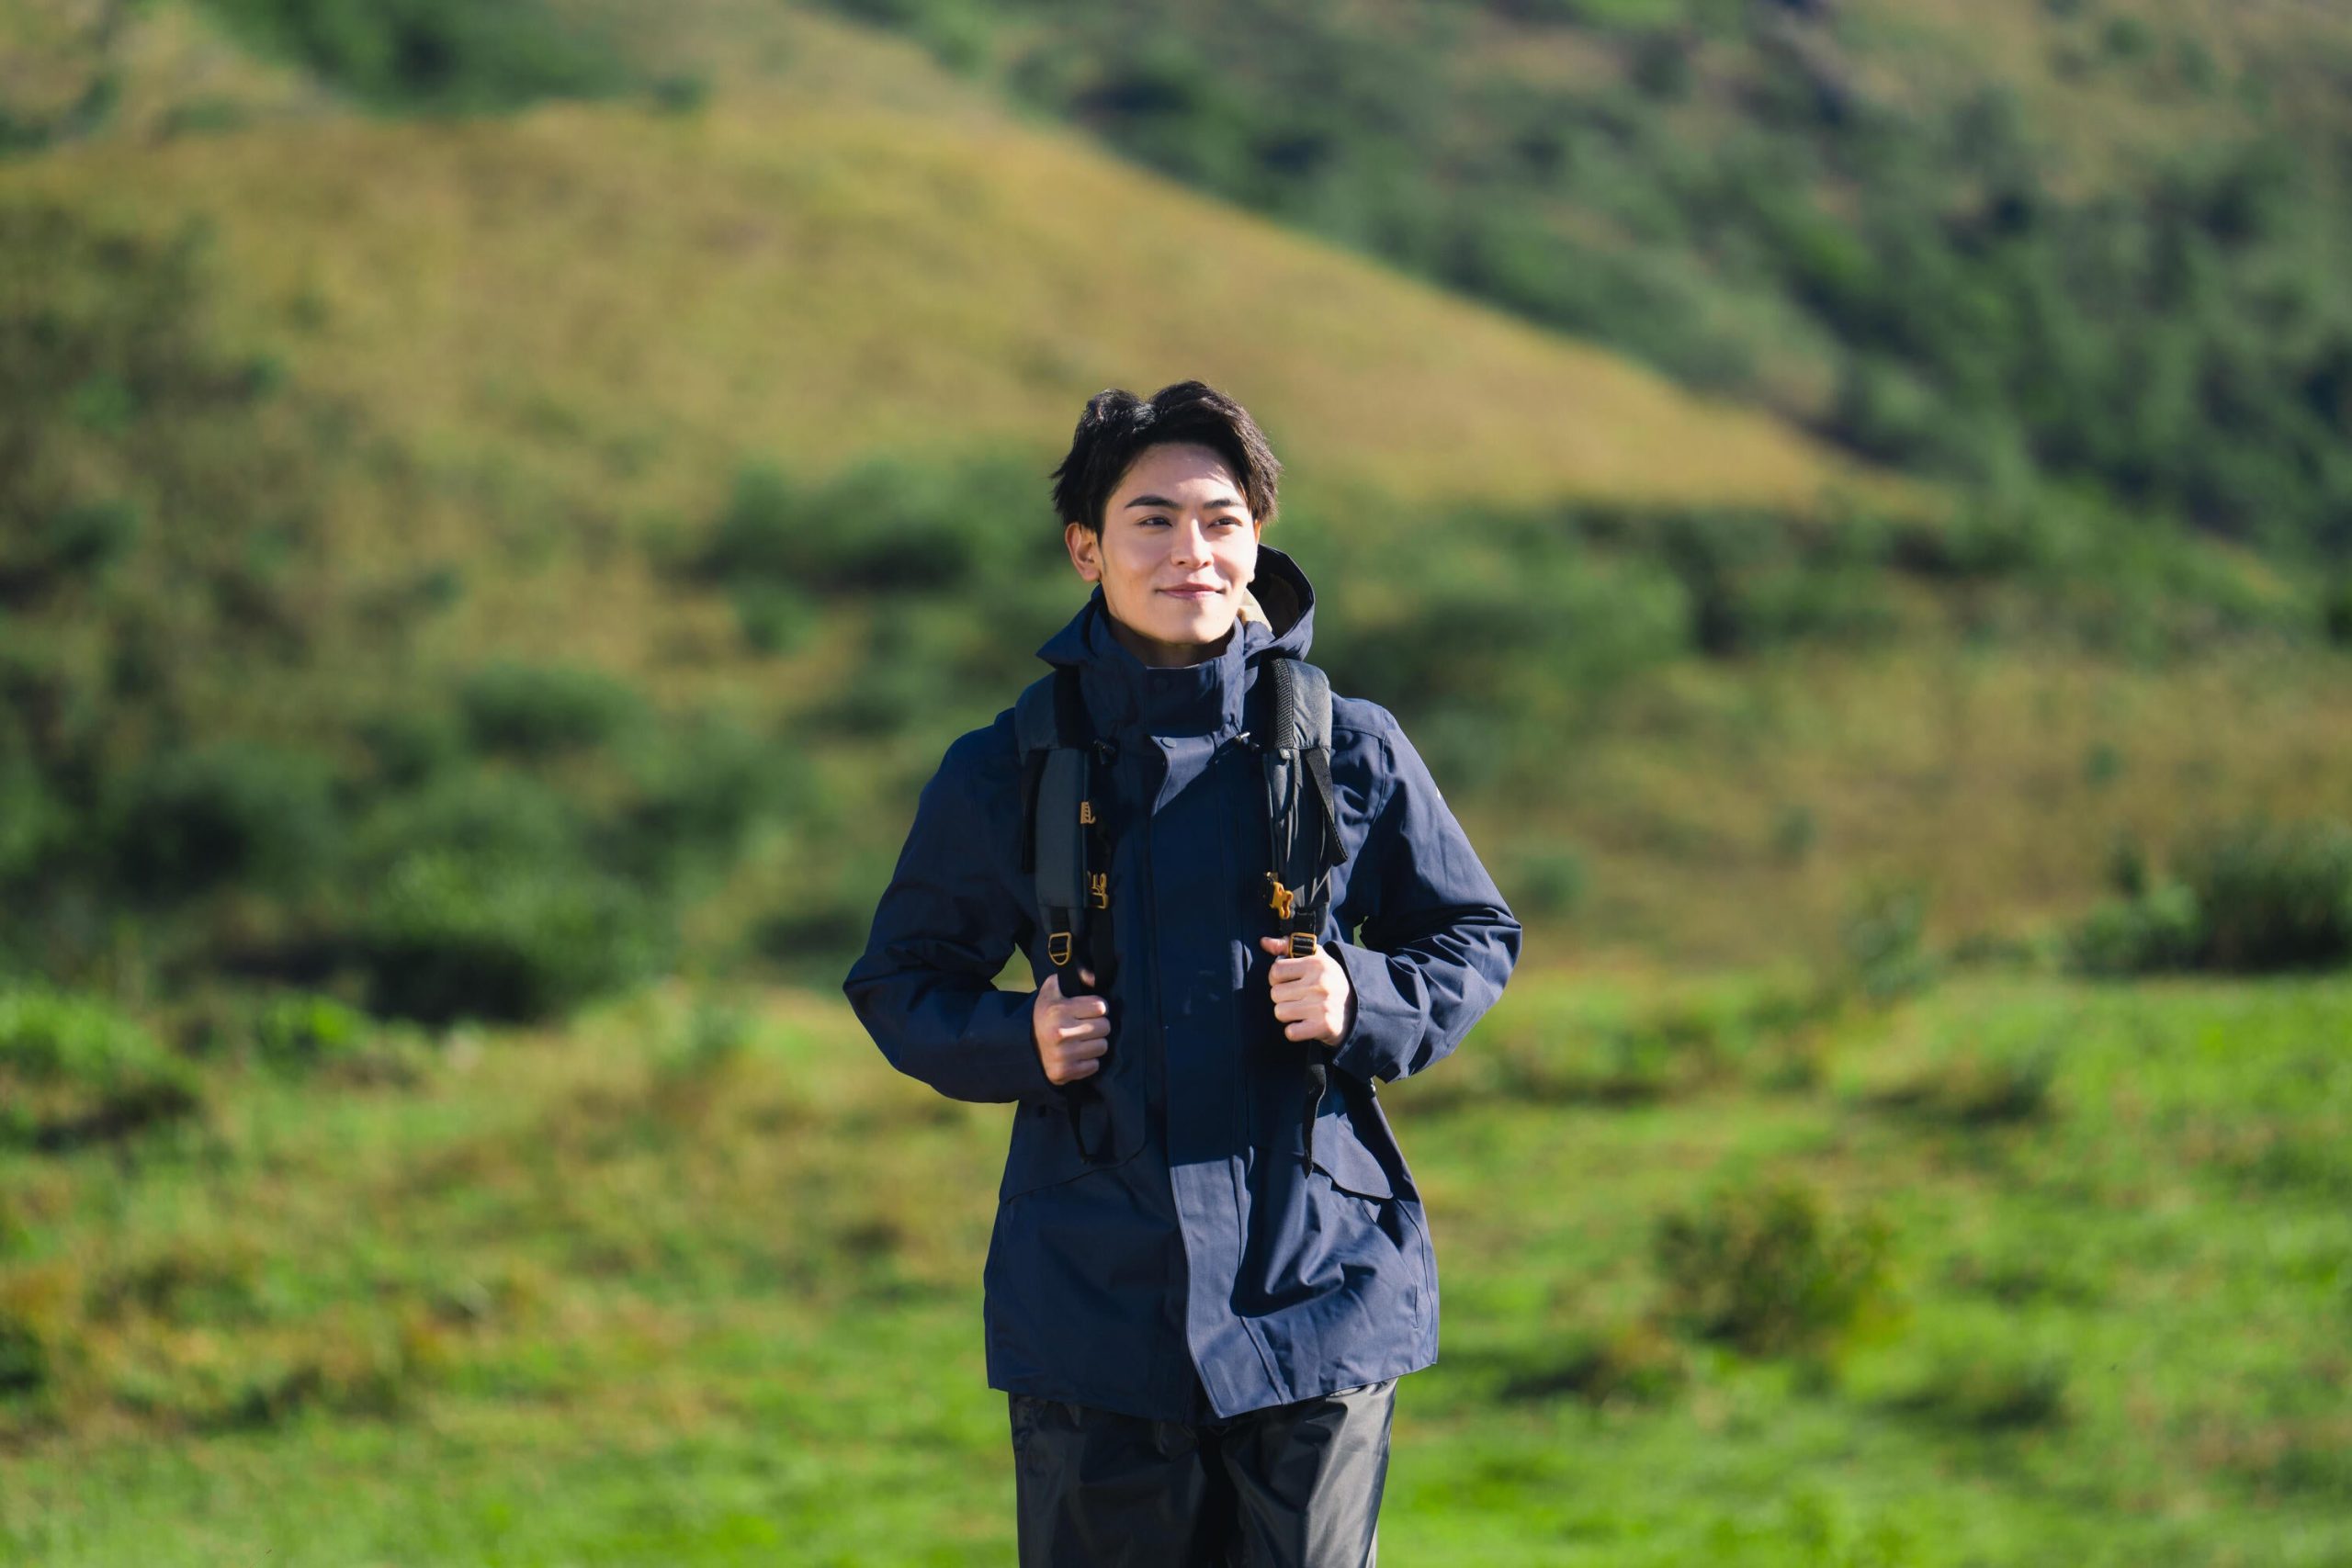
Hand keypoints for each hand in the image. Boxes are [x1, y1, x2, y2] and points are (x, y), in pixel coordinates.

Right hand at [1033, 966, 1108, 1084]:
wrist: (1021, 1045)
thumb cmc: (1043, 1015)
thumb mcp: (1052, 990)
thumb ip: (1074, 976)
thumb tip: (1094, 976)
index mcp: (1058, 1010)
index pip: (1101, 1007)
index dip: (1098, 1007)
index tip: (1089, 1010)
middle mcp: (1061, 1033)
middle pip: (1105, 1027)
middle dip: (1098, 1025)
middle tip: (1087, 1025)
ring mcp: (1063, 1055)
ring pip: (1102, 1046)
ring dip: (1095, 1043)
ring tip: (1082, 1040)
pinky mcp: (1065, 1072)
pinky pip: (1094, 1065)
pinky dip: (1088, 1061)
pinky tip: (1077, 1054)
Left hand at [1258, 936, 1352, 1049]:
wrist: (1356, 1009)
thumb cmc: (1329, 980)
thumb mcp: (1315, 957)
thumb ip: (1287, 947)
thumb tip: (1263, 942)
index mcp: (1317, 964)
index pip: (1275, 971)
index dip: (1277, 978)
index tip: (1288, 982)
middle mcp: (1320, 984)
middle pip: (1275, 993)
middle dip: (1283, 998)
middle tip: (1298, 998)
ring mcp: (1322, 1006)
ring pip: (1280, 1012)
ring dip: (1287, 1014)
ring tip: (1301, 1010)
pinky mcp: (1324, 1026)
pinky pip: (1291, 1032)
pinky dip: (1294, 1031)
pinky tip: (1304, 1024)